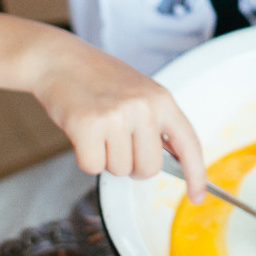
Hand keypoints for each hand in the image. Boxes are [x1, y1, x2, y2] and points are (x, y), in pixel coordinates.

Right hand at [33, 37, 206, 201]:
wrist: (58, 59)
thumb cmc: (98, 79)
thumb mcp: (140, 92)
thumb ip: (157, 122)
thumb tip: (173, 160)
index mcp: (162, 99)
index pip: (189, 144)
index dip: (196, 174)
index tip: (197, 196)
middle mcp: (144, 107)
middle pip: (149, 169)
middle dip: (132, 165)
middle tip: (116, 142)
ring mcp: (116, 116)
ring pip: (120, 170)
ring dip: (106, 159)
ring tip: (98, 129)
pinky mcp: (88, 126)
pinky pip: (93, 167)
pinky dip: (85, 158)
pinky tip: (82, 133)